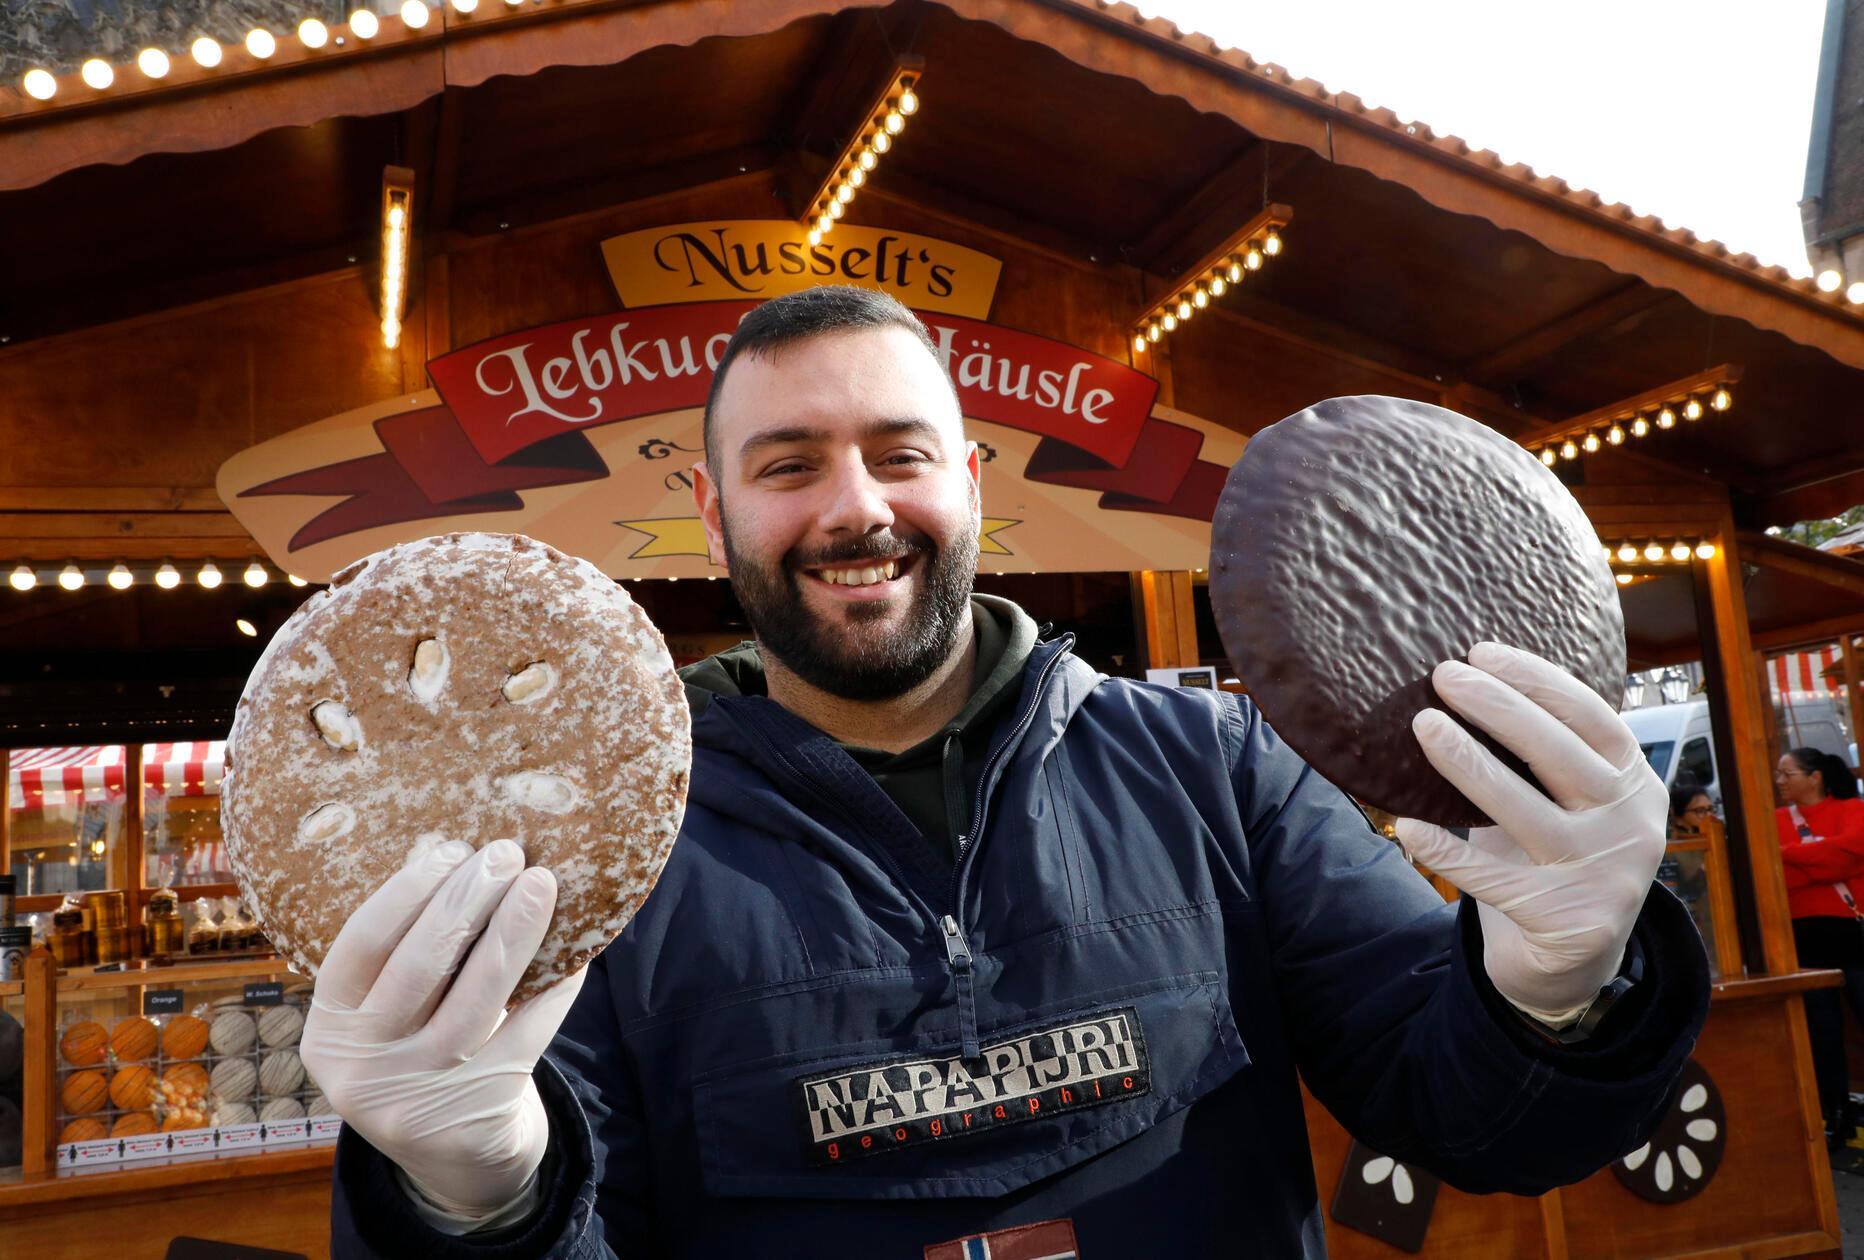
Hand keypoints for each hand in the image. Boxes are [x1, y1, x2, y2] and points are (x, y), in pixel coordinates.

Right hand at [301, 838, 586, 1215]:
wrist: (455, 1160)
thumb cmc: (424, 1057)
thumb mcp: (388, 1022)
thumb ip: (407, 962)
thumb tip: (467, 861)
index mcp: (329, 1031)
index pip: (361, 946)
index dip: (406, 890)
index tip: (451, 846)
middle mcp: (361, 1068)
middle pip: (421, 964)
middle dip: (467, 898)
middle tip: (505, 851)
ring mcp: (416, 1095)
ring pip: (478, 996)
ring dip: (515, 930)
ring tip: (541, 884)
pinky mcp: (474, 1113)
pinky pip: (526, 1032)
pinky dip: (555, 987)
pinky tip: (576, 952)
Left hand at [1392, 642, 1665, 1024]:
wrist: (1573, 963)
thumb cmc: (1554, 858)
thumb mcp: (1566, 803)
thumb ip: (1539, 757)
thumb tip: (1469, 683)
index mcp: (1633, 783)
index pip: (1592, 718)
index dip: (1537, 680)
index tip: (1481, 652)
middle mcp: (1629, 826)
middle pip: (1558, 754)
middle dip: (1497, 708)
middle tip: (1443, 676)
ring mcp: (1602, 876)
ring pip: (1524, 811)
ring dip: (1467, 764)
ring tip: (1423, 725)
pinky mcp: (1568, 923)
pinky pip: (1492, 879)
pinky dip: (1445, 851)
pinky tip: (1406, 827)